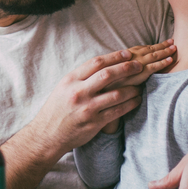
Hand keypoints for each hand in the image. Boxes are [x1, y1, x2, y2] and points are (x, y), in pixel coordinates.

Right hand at [28, 40, 174, 155]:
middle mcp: (79, 92)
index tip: (128, 53)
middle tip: (140, 66)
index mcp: (71, 80)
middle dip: (127, 68)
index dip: (114, 56)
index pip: (96, 63)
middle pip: (108, 75)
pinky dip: (130, 104)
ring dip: (132, 88)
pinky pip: (118, 111)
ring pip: (116, 94)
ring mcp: (87, 108)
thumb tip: (104, 65)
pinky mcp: (95, 123)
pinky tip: (136, 100)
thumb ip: (82, 77)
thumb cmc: (57, 109)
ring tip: (140, 86)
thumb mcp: (64, 87)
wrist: (47, 135)